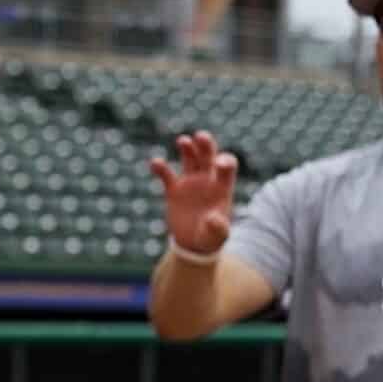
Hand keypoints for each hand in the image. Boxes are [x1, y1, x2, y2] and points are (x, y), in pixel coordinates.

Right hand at [147, 131, 238, 256]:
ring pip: (190, 159)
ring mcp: (190, 183)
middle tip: (200, 136)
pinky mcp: (174, 190)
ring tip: (183, 141)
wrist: (194, 245)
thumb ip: (218, 227)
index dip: (224, 162)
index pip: (227, 167)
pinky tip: (155, 163)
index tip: (218, 164)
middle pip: (208, 156)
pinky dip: (160, 167)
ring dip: (187, 148)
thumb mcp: (217, 236)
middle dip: (205, 145)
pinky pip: (167, 175)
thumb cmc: (210, 239)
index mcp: (222, 187)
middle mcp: (207, 180)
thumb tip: (213, 218)